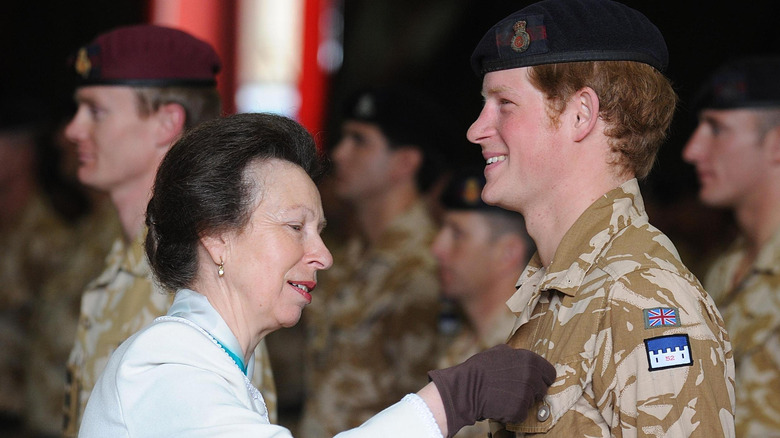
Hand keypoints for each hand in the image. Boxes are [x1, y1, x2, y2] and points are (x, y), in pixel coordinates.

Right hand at [427, 344, 554, 436]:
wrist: (466, 387)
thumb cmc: (480, 368)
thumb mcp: (499, 351)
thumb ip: (516, 355)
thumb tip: (521, 356)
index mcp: (530, 360)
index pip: (550, 373)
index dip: (542, 378)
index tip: (535, 381)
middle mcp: (532, 377)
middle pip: (542, 389)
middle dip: (531, 391)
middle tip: (514, 390)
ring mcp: (527, 395)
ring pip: (531, 402)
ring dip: (520, 402)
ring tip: (503, 396)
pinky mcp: (519, 411)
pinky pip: (521, 415)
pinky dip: (513, 413)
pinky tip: (500, 405)